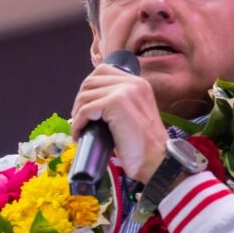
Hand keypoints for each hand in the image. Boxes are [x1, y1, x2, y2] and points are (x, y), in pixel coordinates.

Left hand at [71, 64, 168, 182]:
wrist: (157, 161)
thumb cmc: (143, 145)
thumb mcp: (132, 113)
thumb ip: (118, 101)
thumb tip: (90, 101)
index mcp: (138, 82)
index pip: (102, 71)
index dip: (88, 89)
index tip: (85, 107)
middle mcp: (133, 82)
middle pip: (90, 81)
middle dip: (80, 101)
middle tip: (80, 120)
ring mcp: (125, 91)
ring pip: (85, 95)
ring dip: (77, 113)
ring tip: (81, 129)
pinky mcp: (116, 104)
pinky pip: (85, 110)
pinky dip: (78, 124)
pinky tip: (80, 135)